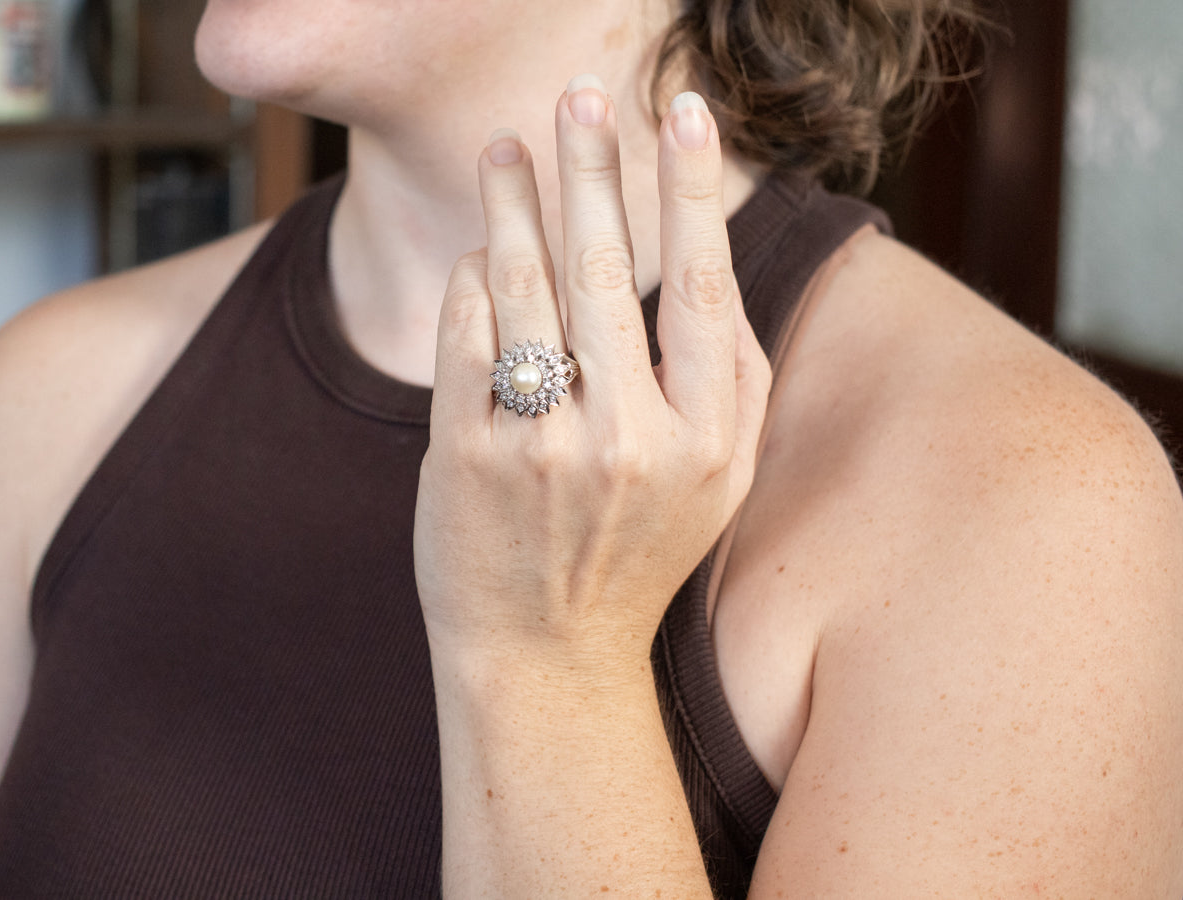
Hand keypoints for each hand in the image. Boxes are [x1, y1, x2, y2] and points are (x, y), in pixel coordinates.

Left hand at [414, 79, 770, 674]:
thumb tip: (705, 256)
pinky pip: (464, 330)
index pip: (699, 284)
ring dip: (513, 201)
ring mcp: (540, 445)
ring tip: (506, 149)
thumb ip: (730, 376)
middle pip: (602, 267)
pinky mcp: (465, 453)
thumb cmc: (636, 554)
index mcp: (706, 439)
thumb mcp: (718, 482)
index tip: (684, 111)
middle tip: (579, 94)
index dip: (690, 188)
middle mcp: (628, 437)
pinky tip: (483, 256)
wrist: (544, 656)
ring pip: (522, 284)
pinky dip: (471, 280)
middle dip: (590, 166)